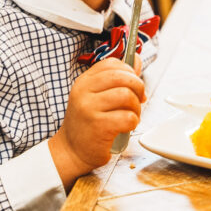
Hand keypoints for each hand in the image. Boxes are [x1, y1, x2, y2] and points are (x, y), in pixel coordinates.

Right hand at [48, 58, 145, 188]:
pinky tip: (127, 126)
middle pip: (122, 77)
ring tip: (132, 115)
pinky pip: (127, 117)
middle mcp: (84, 92)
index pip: (111, 64)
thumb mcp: (96, 97)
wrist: (71, 151)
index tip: (132, 84)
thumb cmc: (87, 123)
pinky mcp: (98, 127)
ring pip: (127, 96)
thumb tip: (137, 60)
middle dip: (138, 87)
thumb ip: (116, 79)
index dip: (128, 71)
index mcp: (84, 81)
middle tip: (139, 99)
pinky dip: (133, 121)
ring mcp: (90, 109)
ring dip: (136, 107)